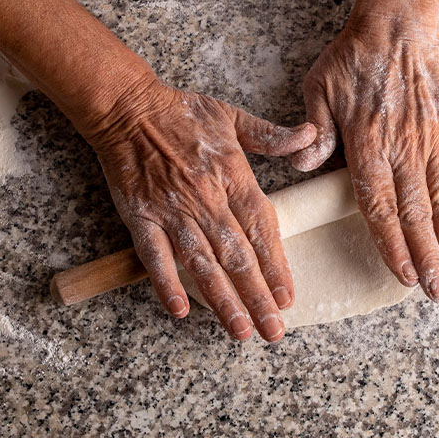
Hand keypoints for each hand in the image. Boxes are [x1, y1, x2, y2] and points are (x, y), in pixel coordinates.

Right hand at [86, 74, 315, 341]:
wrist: (127, 107)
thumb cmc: (182, 113)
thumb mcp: (233, 116)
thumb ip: (272, 135)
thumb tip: (311, 136)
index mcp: (232, 176)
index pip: (261, 228)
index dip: (275, 265)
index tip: (287, 296)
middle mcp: (206, 198)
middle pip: (237, 255)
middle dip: (257, 296)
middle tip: (274, 330)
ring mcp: (172, 210)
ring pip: (202, 263)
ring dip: (222, 300)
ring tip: (240, 331)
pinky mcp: (141, 217)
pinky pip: (154, 255)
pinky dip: (166, 282)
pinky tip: (180, 310)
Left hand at [294, 17, 438, 301]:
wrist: (393, 27)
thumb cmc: (350, 62)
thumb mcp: (317, 93)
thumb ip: (314, 134)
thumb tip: (303, 168)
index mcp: (368, 148)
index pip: (379, 208)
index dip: (393, 245)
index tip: (405, 277)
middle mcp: (403, 151)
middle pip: (415, 214)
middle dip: (427, 258)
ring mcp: (433, 140)